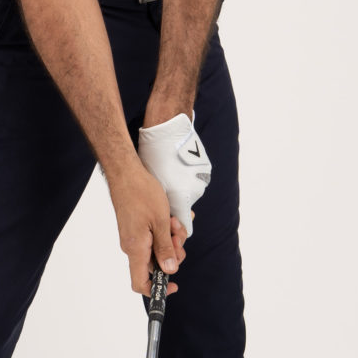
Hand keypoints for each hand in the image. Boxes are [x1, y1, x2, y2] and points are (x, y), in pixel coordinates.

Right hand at [107, 161, 188, 295]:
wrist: (126, 173)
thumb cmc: (141, 194)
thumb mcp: (160, 223)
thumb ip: (165, 249)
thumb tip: (170, 271)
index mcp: (136, 249)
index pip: (139, 283)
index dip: (156, 290)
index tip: (173, 285)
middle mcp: (132, 247)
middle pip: (155, 264)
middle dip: (173, 253)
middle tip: (178, 235)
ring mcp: (134, 237)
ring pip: (157, 249)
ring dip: (171, 239)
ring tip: (174, 221)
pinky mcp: (137, 229)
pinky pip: (154, 237)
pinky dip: (165, 231)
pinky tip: (170, 218)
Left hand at [137, 111, 211, 235]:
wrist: (168, 129)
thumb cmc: (154, 156)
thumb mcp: (152, 185)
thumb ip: (160, 208)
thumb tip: (162, 223)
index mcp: (181, 199)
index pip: (184, 226)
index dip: (174, 228)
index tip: (166, 225)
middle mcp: (196, 191)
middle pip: (185, 208)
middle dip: (174, 206)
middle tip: (161, 194)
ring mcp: (202, 179)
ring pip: (189, 193)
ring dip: (179, 189)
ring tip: (167, 176)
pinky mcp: (205, 168)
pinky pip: (194, 179)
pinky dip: (186, 177)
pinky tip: (176, 168)